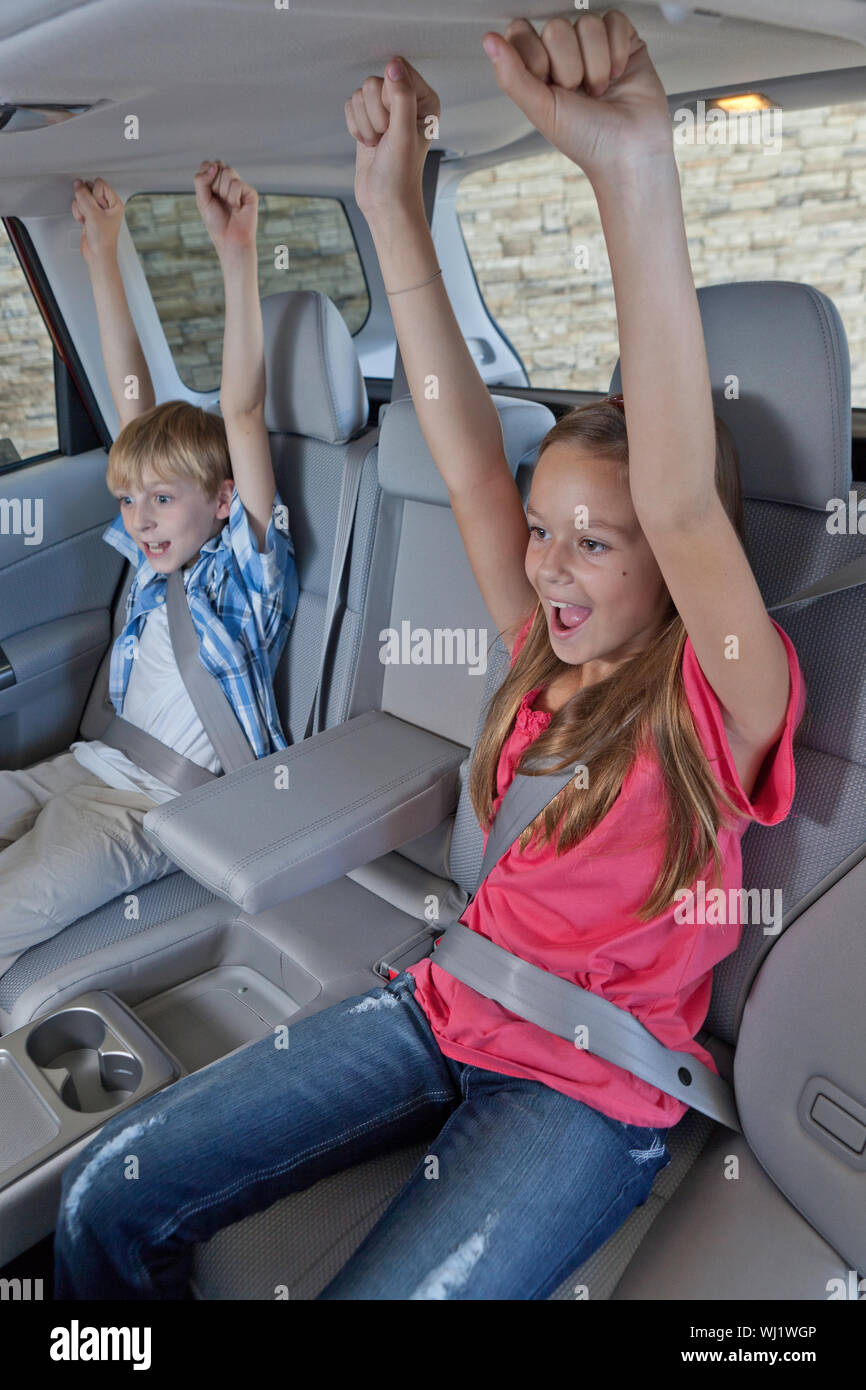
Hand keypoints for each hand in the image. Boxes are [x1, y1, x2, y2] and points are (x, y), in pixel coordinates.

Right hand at [71, 178, 123, 263]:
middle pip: (89, 188)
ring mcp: (97, 210)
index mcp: (115, 203)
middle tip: (90, 212)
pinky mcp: (89, 215)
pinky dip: (79, 213)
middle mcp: (107, 205)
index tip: (97, 206)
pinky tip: (84, 222)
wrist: (97, 256)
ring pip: (82, 197)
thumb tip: (78, 184)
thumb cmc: (103, 240)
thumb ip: (84, 196)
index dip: (94, 193)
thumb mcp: (93, 214)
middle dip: (85, 200)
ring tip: (88, 219)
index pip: (100, 184)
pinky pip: (78, 206)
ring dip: (81, 208)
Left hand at [194, 161, 257, 258]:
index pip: (207, 164)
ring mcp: (240, 185)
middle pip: (218, 165)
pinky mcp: (250, 192)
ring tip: (229, 205)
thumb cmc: (216, 222)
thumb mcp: (201, 200)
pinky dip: (234, 198)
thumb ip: (201, 180)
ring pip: (228, 172)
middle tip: (219, 201)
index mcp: (215, 181)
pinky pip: (237, 184)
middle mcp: (228, 181)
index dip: (205, 177)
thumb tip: (215, 165)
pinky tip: (238, 207)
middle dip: (214, 185)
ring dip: (224, 192)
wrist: (229, 239)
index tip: (208, 194)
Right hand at [345, 59, 439, 225]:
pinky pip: (350, 106)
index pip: (398, 71)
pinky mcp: (368, 119)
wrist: (385, 201)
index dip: (389, 96)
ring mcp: (386, 110)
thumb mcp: (403, 133)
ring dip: (365, 124)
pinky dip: (355, 127)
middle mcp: (406, 101)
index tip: (394, 122)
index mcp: (425, 100)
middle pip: (374, 82)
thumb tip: (393, 65)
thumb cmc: (400, 174)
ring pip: (360, 94)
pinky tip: (368, 143)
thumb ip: (401, 97)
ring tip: (378, 143)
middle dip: (375, 114)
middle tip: (386, 136)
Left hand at [482, 12, 672, 183]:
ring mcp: (592, 45)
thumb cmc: (587, 140)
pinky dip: (617, 52)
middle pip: (556, 27)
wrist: (630, 150)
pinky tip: (617, 75)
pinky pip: (614, 20)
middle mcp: (563, 54)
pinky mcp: (622, 38)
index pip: (522, 32)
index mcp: (537, 69)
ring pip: (587, 23)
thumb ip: (512, 75)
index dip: (536, 58)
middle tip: (579, 93)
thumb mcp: (541, 110)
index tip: (548, 87)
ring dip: (596, 64)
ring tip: (599, 90)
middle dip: (570, 67)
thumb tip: (489, 41)